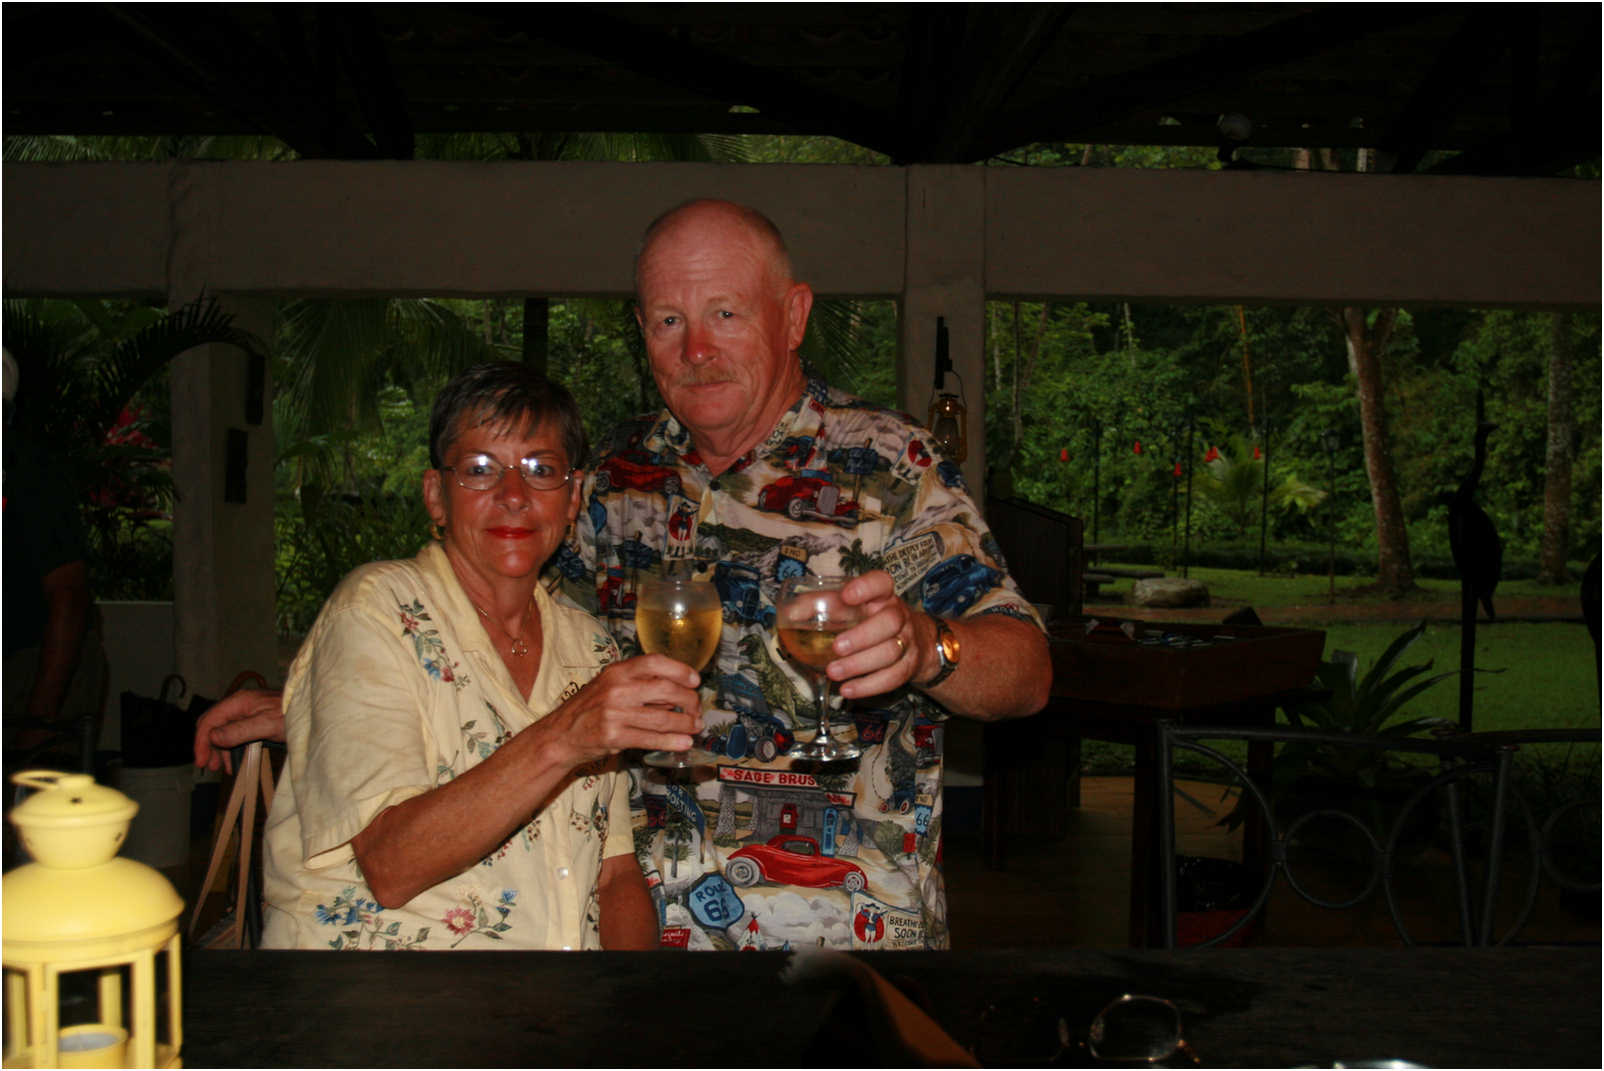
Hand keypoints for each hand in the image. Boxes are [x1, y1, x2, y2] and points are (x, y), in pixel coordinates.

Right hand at [194, 688, 284, 773]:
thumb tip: (213, 738)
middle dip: (208, 746)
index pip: (209, 720)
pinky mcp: (255, 721)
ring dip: (219, 750)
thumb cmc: (293, 715)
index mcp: (239, 702)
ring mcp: (247, 713)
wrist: (314, 712)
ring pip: (224, 732)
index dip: (201, 741)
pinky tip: (235, 763)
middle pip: (213, 725)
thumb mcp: (267, 724)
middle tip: (209, 766)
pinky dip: (232, 748)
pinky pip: (236, 735)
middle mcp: (240, 705)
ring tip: (222, 768)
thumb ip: (240, 730)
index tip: (201, 761)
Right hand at [539, 654, 703, 768]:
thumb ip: (640, 684)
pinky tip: (684, 743)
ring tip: (695, 727)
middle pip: (665, 689)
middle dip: (688, 700)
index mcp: (617, 671)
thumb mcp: (610, 685)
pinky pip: (650, 739)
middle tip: (697, 709)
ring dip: (684, 723)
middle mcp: (616, 688)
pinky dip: (671, 741)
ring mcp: (614, 713)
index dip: (680, 670)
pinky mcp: (613, 736)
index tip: (695, 681)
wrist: (560, 734)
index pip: (654, 662)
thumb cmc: (589, 708)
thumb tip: (677, 691)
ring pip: (662, 717)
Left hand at [828, 570, 929, 700]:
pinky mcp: (908, 666)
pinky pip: (893, 678)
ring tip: (833, 672)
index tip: (847, 595)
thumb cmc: (870, 619)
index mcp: (882, 596)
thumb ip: (820, 604)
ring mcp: (907, 641)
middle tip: (836, 647)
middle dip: (862, 636)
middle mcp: (898, 615)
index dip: (866, 587)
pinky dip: (868, 686)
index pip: (881, 582)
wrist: (916, 640)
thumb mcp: (851, 606)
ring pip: (890, 652)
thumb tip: (790, 613)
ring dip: (859, 664)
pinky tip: (847, 690)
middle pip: (889, 621)